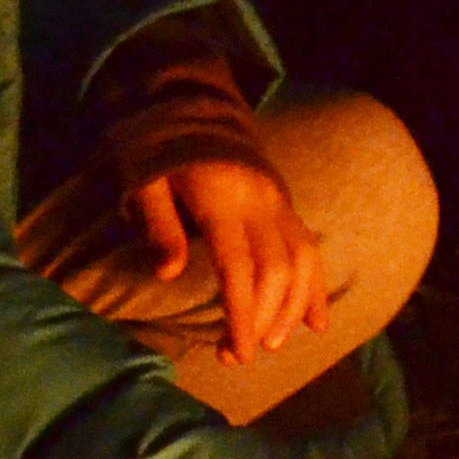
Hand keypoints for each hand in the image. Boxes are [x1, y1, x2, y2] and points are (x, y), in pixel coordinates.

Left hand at [134, 153, 325, 367]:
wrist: (187, 102)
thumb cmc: (155, 146)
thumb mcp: (143, 180)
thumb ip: (158, 225)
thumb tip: (169, 274)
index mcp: (223, 198)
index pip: (240, 268)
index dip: (241, 315)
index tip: (235, 354)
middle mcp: (261, 202)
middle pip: (277, 271)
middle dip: (263, 320)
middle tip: (239, 356)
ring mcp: (279, 201)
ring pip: (302, 262)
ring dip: (291, 310)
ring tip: (271, 344)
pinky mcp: (285, 203)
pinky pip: (309, 248)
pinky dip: (314, 288)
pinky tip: (315, 323)